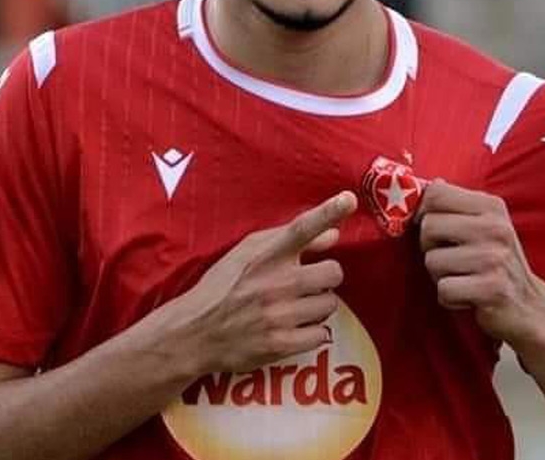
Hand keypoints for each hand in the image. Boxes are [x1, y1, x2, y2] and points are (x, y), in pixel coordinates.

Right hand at [169, 191, 356, 373]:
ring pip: (330, 304)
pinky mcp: (281, 344)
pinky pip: (321, 334)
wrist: (195, 332)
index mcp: (265, 255)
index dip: (328, 212)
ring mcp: (279, 315)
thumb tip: (334, 235)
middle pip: (333, 272)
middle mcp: (274, 282)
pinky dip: (312, 332)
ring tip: (294, 307)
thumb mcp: (247, 253)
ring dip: (318, 306)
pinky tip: (293, 328)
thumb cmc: (223, 286)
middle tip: (307, 283)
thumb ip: (289, 241)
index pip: (302, 228)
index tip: (349, 198)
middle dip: (325, 277)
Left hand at [418, 180, 544, 343]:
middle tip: (450, 259)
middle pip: (428, 226)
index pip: (436, 193)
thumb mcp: (484, 224)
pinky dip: (449, 298)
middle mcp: (495, 227)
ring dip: (439, 276)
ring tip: (463, 278)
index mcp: (491, 206)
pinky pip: (444, 289)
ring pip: (432, 261)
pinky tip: (467, 297)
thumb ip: (455, 205)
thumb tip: (428, 185)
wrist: (529, 306)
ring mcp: (494, 258)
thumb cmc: (496, 262)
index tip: (432, 229)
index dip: (422, 212)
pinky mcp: (492, 289)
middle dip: (429, 247)